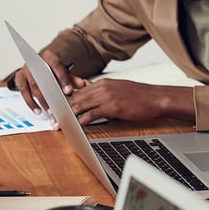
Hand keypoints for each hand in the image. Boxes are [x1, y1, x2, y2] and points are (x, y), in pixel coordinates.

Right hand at [13, 49, 85, 113]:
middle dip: (51, 94)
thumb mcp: (63, 71)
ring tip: (50, 110)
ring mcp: (25, 70)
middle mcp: (35, 61)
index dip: (63, 79)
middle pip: (43, 78)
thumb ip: (72, 78)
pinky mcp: (19, 78)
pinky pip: (24, 92)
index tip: (69, 91)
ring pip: (33, 87)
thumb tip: (83, 84)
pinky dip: (31, 103)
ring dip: (42, 100)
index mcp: (49, 56)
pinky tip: (38, 111)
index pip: (57, 67)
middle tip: (59, 105)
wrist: (39, 63)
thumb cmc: (52, 68)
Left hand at [66, 80, 194, 125]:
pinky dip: (80, 121)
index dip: (66, 100)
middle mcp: (102, 87)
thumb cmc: (140, 96)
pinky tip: (75, 127)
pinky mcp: (112, 107)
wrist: (156, 98)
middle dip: (62, 109)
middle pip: (76, 98)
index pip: (78, 91)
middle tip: (52, 118)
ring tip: (58, 125)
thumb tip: (91, 95)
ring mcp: (107, 96)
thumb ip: (104, 92)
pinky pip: (91, 114)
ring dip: (67, 116)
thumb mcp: (119, 89)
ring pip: (80, 106)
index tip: (56, 108)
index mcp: (103, 82)